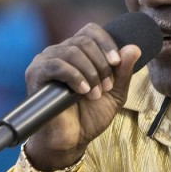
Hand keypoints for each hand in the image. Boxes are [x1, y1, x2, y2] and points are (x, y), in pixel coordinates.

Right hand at [23, 23, 144, 169]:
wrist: (72, 140)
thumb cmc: (90, 117)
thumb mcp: (114, 94)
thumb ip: (123, 72)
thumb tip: (134, 47)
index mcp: (78, 52)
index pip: (91, 31)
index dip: (106, 42)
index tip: (117, 63)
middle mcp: (59, 52)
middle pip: (84, 40)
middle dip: (101, 64)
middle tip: (107, 87)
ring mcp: (46, 61)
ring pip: (72, 51)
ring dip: (90, 73)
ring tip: (95, 94)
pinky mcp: (36, 74)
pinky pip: (56, 65)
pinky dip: (74, 76)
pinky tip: (83, 91)